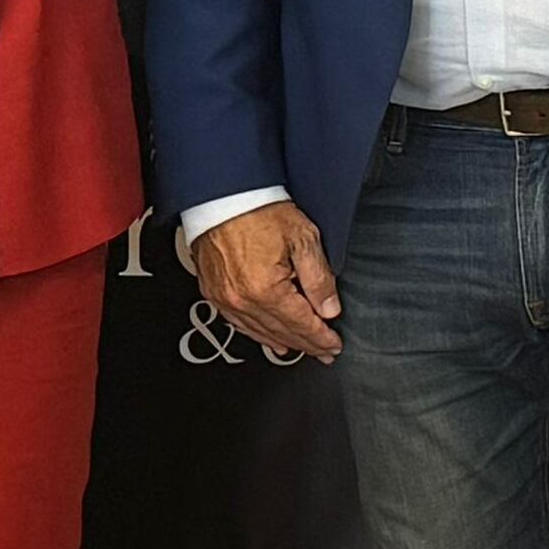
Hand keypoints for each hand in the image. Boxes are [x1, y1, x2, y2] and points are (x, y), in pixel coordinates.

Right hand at [191, 199, 343, 361]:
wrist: (222, 195)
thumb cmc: (258, 209)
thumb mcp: (302, 238)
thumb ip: (319, 278)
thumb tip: (329, 308)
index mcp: (265, 289)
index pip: (302, 324)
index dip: (322, 338)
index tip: (334, 345)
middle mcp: (242, 300)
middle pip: (282, 332)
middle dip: (307, 345)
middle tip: (325, 352)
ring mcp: (224, 299)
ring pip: (260, 333)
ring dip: (285, 343)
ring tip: (303, 349)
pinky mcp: (213, 293)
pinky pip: (239, 324)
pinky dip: (258, 334)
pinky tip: (270, 338)